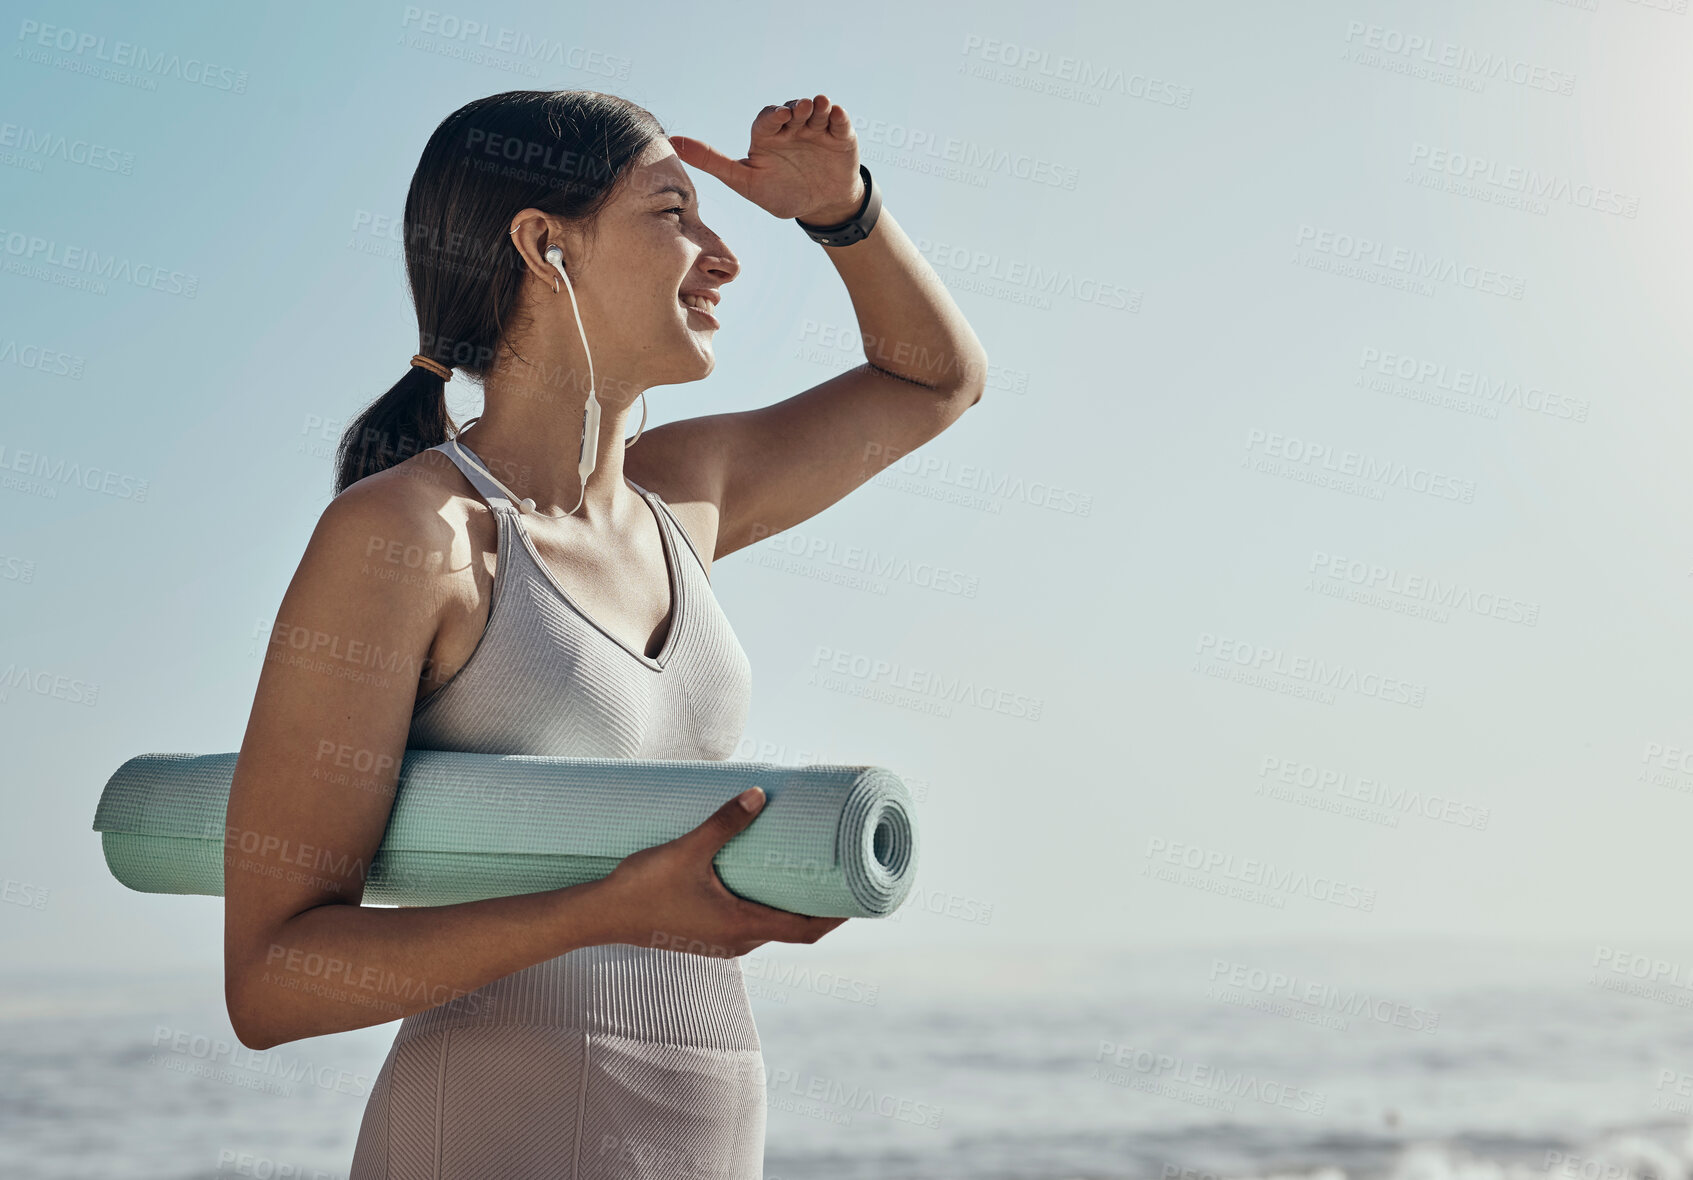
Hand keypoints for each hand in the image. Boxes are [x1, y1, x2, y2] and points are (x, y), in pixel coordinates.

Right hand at [593, 786, 848, 958]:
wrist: (600, 916)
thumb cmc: (642, 889)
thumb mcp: (687, 850)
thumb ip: (723, 823)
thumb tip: (758, 795)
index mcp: (741, 928)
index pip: (806, 930)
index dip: (837, 915)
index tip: (858, 894)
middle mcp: (737, 942)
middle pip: (794, 929)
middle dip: (820, 905)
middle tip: (837, 872)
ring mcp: (721, 942)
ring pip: (770, 926)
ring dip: (791, 904)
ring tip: (805, 870)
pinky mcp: (706, 934)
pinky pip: (749, 922)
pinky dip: (766, 904)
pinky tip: (761, 878)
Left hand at [668, 94, 864, 223]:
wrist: (819, 208)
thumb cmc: (780, 194)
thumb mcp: (745, 182)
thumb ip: (712, 161)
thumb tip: (672, 141)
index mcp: (768, 137)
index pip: (767, 120)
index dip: (773, 117)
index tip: (779, 117)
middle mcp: (792, 128)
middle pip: (793, 111)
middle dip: (796, 109)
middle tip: (799, 109)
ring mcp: (817, 130)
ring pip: (816, 111)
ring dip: (818, 106)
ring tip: (820, 105)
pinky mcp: (840, 136)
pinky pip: (839, 122)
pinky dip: (838, 116)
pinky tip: (837, 114)